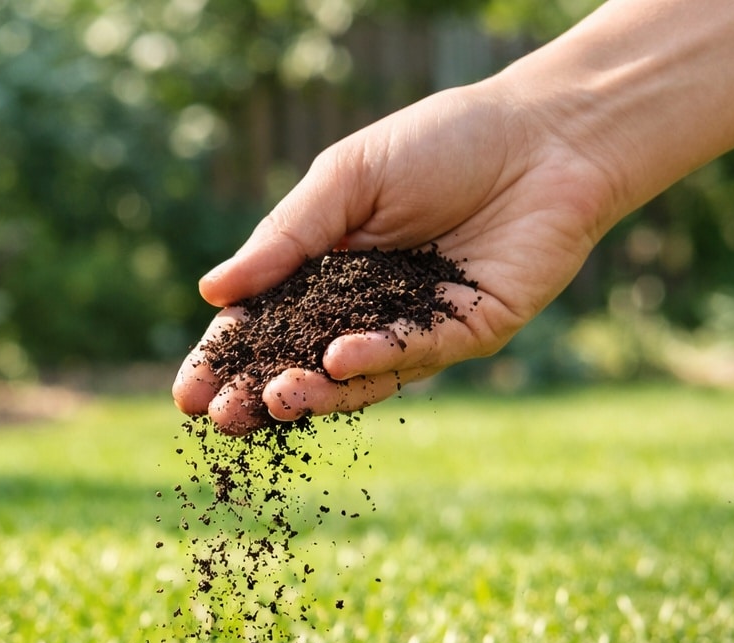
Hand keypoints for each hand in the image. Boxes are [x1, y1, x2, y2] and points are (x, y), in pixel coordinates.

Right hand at [173, 79, 620, 434]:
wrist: (545, 133)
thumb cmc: (443, 144)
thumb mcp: (347, 179)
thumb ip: (286, 238)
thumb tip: (214, 292)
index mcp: (328, 272)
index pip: (265, 326)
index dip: (226, 359)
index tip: (188, 393)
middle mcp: (368, 310)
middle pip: (302, 364)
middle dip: (258, 393)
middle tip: (220, 416)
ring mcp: (418, 328)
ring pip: (357, 376)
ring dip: (312, 391)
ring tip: (273, 397)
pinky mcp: (468, 332)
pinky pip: (415, 353)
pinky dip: (375, 359)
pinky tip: (338, 358)